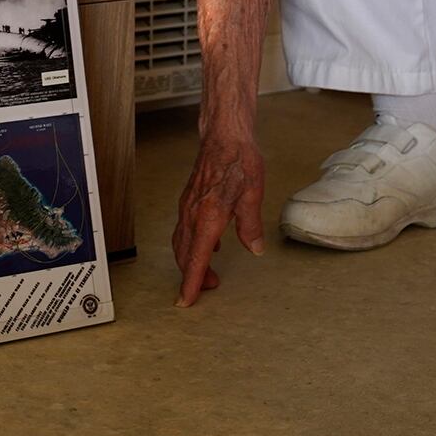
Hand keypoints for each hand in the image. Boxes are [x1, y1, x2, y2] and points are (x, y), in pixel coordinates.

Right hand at [172, 129, 265, 306]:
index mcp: (208, 217)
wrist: (224, 135)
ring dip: (190, 262)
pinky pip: (184, 229)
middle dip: (192, 276)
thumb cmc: (239, 160)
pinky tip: (207, 246)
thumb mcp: (253, 194)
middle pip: (184, 255)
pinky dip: (191, 245)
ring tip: (209, 272)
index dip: (191, 282)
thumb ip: (250, 225)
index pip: (195, 259)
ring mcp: (188, 206)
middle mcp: (193, 214)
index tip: (185, 301)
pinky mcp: (189, 200)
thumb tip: (254, 249)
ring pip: (181, 243)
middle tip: (210, 287)